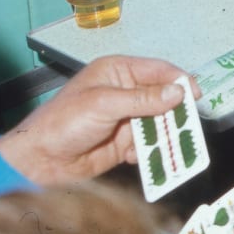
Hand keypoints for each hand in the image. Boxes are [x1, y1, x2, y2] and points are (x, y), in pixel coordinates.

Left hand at [0, 55, 190, 185]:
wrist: (40, 162)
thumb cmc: (64, 123)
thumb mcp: (104, 104)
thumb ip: (143, 99)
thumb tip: (178, 92)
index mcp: (118, 72)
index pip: (158, 71)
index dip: (178, 81)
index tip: (194, 95)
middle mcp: (124, 93)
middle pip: (163, 98)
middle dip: (172, 113)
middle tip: (183, 126)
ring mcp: (125, 119)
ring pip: (158, 124)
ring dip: (160, 136)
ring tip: (162, 146)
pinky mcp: (123, 143)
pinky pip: (147, 145)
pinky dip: (146, 153)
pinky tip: (132, 158)